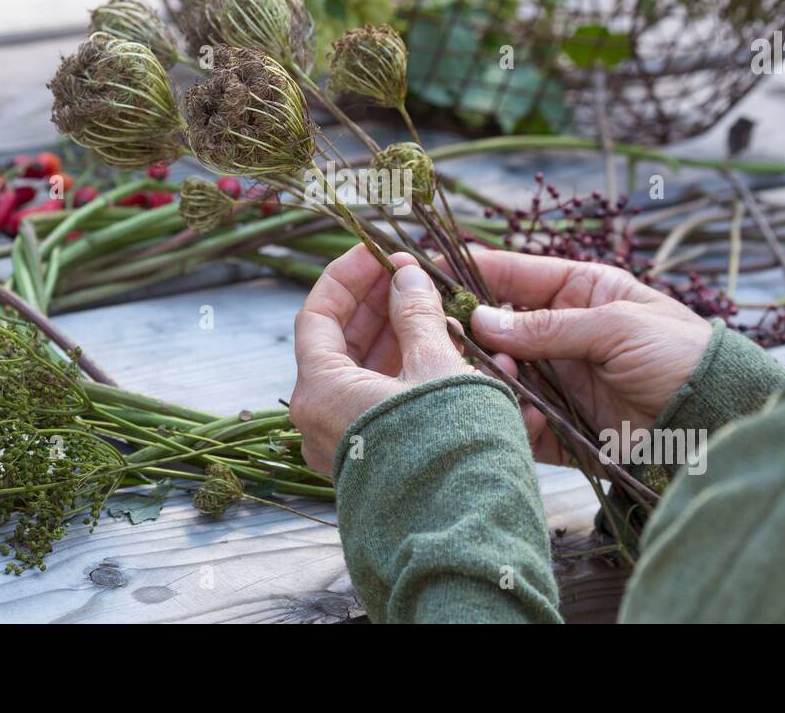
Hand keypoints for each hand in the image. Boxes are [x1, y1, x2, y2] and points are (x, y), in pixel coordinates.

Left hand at [289, 245, 482, 473]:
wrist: (466, 534)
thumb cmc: (445, 445)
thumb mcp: (436, 367)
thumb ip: (419, 316)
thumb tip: (407, 276)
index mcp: (321, 391)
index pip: (318, 314)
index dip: (348, 275)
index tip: (378, 250)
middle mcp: (323, 419)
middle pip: (343, 343)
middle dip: (382, 304)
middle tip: (416, 276)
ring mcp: (349, 443)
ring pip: (370, 373)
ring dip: (406, 337)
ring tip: (446, 313)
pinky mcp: (379, 460)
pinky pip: (388, 404)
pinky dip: (415, 374)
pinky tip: (455, 355)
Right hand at [465, 250, 713, 464]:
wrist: (720, 423)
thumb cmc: (683, 357)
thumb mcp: (618, 326)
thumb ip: (549, 326)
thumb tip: (482, 321)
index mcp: (582, 292)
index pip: (514, 274)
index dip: (470, 271)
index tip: (425, 272)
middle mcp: (565, 333)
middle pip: (498, 327)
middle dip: (474, 334)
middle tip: (448, 339)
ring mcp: (561, 380)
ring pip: (502, 375)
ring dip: (492, 377)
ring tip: (498, 379)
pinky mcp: (563, 427)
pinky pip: (522, 421)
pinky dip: (513, 421)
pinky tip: (517, 417)